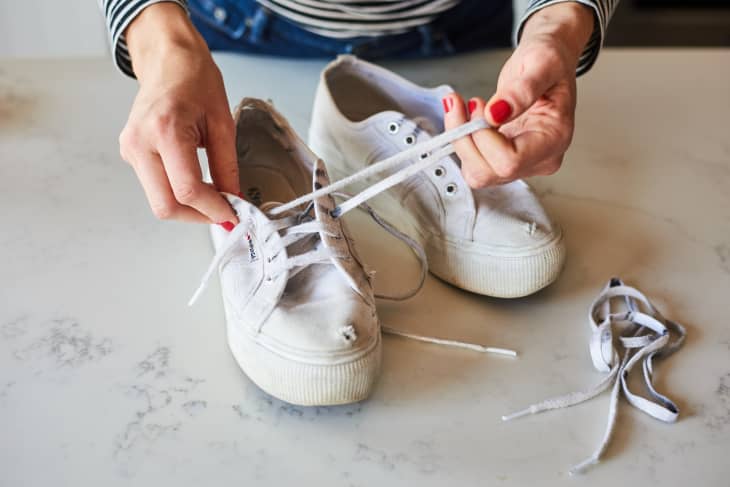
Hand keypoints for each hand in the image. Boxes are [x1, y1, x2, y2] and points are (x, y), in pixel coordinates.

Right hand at [119, 3, 238, 224]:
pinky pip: (154, 187)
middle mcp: (140, 143)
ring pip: (158, 201)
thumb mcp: (222, 123)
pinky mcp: (130, 154)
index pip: (187, 190)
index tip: (233, 215)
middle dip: (197, 216)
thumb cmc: (195, 80)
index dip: (213, 209)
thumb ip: (227, 167)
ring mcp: (131, 150)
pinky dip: (177, 194)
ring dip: (188, 208)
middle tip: (223, 213)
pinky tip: (197, 185)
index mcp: (165, 131)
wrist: (168, 59)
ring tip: (214, 197)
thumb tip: (233, 199)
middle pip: (165, 205)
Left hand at [443, 3, 594, 187]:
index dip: (484, 137)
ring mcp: (521, 163)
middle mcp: (539, 159)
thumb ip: (521, 90)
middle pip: (488, 172)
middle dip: (466, 139)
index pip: (509, 161)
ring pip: (477, 173)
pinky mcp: (503, 159)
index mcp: (554, 139)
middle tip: (465, 104)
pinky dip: (462, 141)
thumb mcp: (541, 63)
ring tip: (463, 108)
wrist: (546, 62)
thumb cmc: (550, 61)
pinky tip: (466, 117)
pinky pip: (473, 163)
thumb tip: (496, 113)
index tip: (478, 106)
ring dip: (460, 140)